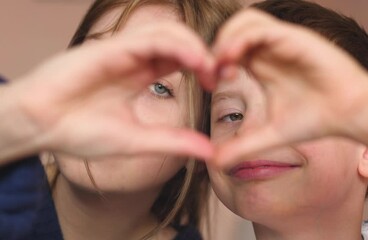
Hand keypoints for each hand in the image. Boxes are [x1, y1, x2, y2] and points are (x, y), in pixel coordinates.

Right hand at [6, 22, 214, 160]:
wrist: (40, 127)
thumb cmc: (79, 133)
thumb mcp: (137, 141)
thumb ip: (172, 142)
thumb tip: (209, 152)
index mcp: (140, 75)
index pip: (180, 58)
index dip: (204, 65)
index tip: (220, 83)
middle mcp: (134, 59)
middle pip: (179, 40)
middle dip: (205, 53)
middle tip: (222, 74)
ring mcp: (122, 51)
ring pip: (167, 32)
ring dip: (194, 45)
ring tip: (210, 68)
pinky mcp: (109, 48)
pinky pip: (149, 37)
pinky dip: (176, 44)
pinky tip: (193, 60)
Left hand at [212, 9, 367, 165]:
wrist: (350, 115)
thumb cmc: (314, 121)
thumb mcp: (270, 135)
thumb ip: (243, 146)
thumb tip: (216, 163)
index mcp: (262, 64)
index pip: (228, 48)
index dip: (212, 61)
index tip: (208, 84)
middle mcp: (271, 49)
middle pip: (232, 29)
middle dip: (215, 46)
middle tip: (211, 73)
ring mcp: (283, 41)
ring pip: (245, 21)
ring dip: (226, 38)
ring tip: (221, 65)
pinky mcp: (295, 39)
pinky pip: (261, 29)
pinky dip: (241, 39)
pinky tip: (232, 61)